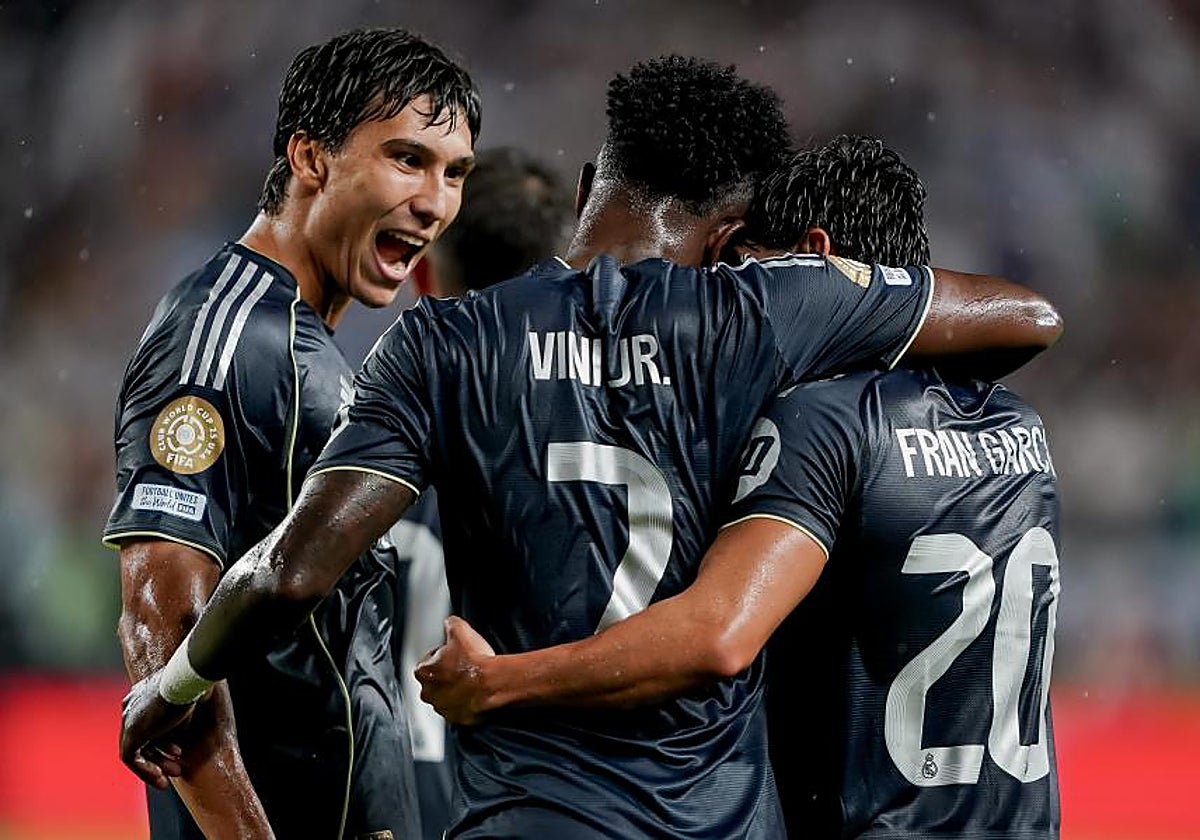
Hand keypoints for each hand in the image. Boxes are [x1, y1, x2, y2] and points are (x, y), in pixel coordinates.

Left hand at [120, 670, 195, 787]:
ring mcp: (128, 719)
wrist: (187, 681)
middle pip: (143, 739)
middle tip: (176, 769)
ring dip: (155, 766)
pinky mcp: (131, 732)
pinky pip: (131, 758)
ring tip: (173, 774)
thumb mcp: (184, 705)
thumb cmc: (193, 687)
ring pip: (136, 751)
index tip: (177, 753)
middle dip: (160, 757)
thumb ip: (176, 721)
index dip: (163, 743)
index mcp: (141, 696)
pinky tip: (161, 778)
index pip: (148, 726)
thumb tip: (179, 736)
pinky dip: (146, 771)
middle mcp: (131, 707)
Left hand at [415, 616, 495, 724]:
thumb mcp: (460, 630)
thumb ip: (450, 624)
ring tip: (472, 679)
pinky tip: (478, 692)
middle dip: (448, 674)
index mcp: (423, 672)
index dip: (443, 654)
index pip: (428, 660)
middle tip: (464, 666)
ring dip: (456, 689)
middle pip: (436, 680)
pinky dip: (467, 702)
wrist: (492, 684)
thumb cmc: (474, 661)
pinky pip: (460, 709)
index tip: (454, 653)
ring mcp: (443, 708)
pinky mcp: (458, 718)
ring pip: (447, 696)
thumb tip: (450, 622)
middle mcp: (428, 693)